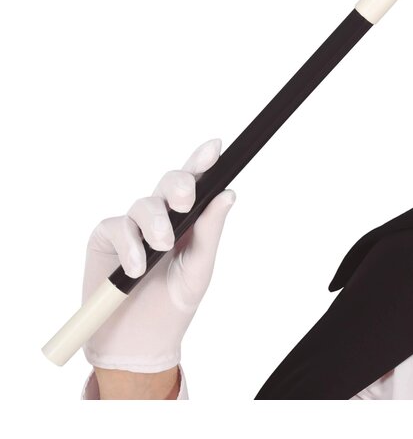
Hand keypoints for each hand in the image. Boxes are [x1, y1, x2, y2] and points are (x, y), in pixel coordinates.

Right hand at [82, 138, 235, 372]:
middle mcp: (161, 216)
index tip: (216, 146)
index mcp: (188, 219)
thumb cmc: (173, 303)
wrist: (139, 341)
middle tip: (185, 202)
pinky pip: (117, 226)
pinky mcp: (107, 237)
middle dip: (179, 186)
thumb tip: (229, 195)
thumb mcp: (198, 268)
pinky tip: (136, 268)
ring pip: (144, 203)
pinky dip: (129, 246)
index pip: (196, 184)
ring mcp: (133, 225)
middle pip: (169, 182)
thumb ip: (210, 231)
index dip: (203, 161)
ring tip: (161, 249)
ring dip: (154, 224)